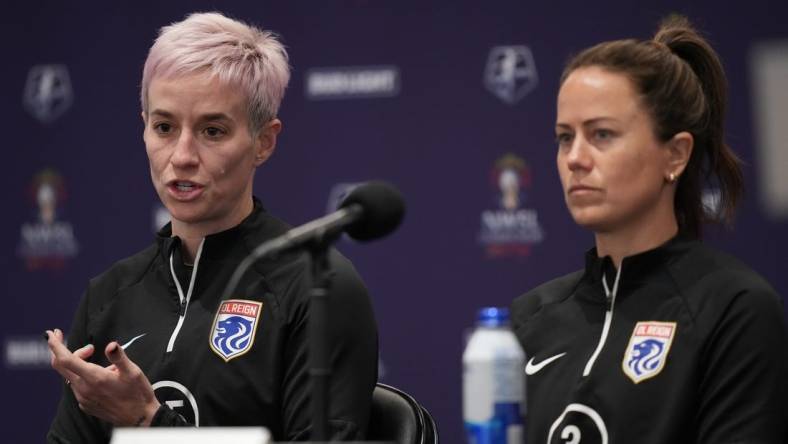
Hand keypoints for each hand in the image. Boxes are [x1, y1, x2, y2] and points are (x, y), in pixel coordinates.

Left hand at [46, 329, 160, 425]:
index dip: (56, 346)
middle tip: (70, 339)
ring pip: (71, 375)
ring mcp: (83, 398)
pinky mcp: (85, 405)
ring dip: (79, 363)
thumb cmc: (138, 394)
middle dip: (59, 349)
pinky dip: (84, 376)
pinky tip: (102, 378)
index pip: (66, 360)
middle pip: (61, 366)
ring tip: (105, 366)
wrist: (139, 418)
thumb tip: (111, 345)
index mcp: (94, 378)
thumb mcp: (133, 372)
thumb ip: (119, 357)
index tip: (51, 334)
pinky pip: (77, 386)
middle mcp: (84, 389)